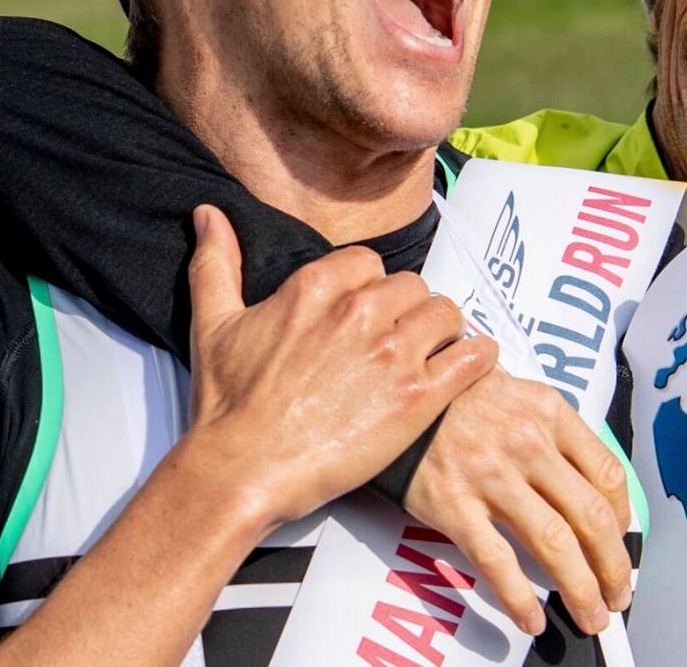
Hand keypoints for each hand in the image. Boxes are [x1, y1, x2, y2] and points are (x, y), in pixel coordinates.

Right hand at [184, 204, 496, 526]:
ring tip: (430, 356)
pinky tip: (468, 364)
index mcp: (316, 286)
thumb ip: (216, 263)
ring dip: (442, 333)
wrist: (242, 471)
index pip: (370, 263)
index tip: (366, 314)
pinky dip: (478, 358)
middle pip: (413, 286)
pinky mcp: (418, 396)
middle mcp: (359, 310)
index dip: (371, 288)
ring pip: (446, 314)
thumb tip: (209, 215)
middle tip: (396, 342)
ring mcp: (393, 353)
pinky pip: (472, 356)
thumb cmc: (228, 408)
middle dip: (407, 312)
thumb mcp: (212, 324)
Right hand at [403, 370, 632, 636]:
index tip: (623, 542)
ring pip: (553, 543)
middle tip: (617, 595)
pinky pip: (496, 561)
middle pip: (590, 517)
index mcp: (550, 413)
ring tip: (591, 615)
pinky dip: (520, 598)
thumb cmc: (462, 398)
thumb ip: (558, 435)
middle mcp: (527, 442)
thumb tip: (596, 489)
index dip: (624, 519)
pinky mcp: (453, 504)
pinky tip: (531, 618)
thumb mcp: (520, 395)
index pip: (607, 474)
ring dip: (580, 589)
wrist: (399, 393)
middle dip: (613, 566)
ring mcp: (490, 475)